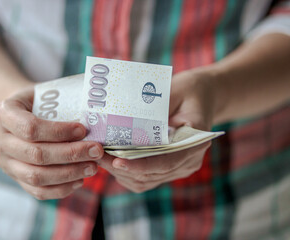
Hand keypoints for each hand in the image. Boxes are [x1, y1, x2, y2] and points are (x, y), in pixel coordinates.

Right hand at [0, 86, 103, 199]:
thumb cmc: (36, 102)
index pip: (30, 128)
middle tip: (96, 151)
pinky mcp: (14, 178)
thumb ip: (61, 103)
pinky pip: (37, 191)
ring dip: (68, 174)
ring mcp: (4, 162)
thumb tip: (94, 116)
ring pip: (36, 176)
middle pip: (35, 154)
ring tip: (92, 167)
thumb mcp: (43, 93)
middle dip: (70, 154)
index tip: (83, 130)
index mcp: (3, 113)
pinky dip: (61, 189)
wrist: (17, 115)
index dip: (58, 131)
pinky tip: (79, 180)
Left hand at [99, 69, 214, 192]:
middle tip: (97, 155)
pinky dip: (127, 174)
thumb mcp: (175, 91)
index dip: (140, 164)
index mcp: (195, 142)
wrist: (202, 97)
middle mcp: (189, 161)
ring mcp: (179, 167)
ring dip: (120, 172)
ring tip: (100, 157)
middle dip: (121, 168)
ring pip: (145, 181)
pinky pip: (146, 179)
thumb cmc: (188, 90)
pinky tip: (112, 161)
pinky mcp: (170, 169)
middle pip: (151, 174)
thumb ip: (156, 108)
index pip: (165, 162)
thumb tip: (126, 118)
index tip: (117, 161)